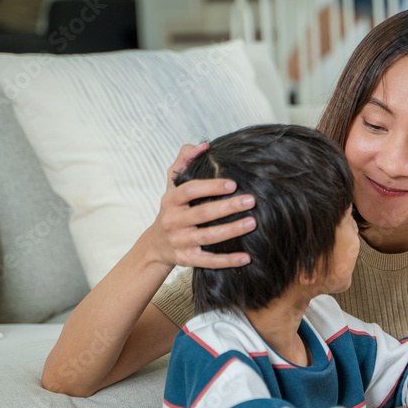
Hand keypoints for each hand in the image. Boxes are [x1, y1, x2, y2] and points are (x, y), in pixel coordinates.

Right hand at [145, 143, 257, 268]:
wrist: (155, 245)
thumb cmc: (172, 210)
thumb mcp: (172, 186)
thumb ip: (184, 162)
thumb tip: (204, 145)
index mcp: (170, 201)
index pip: (189, 191)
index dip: (210, 186)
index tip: (232, 184)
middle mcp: (173, 221)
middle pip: (202, 214)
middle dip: (227, 207)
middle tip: (251, 200)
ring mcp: (180, 242)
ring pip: (207, 237)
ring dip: (231, 231)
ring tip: (252, 223)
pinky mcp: (187, 259)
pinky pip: (209, 261)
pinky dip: (227, 260)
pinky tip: (246, 257)